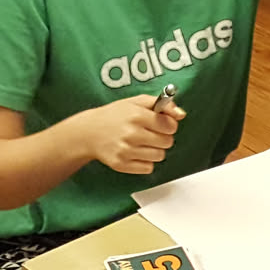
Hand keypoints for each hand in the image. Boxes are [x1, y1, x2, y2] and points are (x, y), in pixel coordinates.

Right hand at [69, 95, 184, 174]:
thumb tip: (181, 114)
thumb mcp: (136, 102)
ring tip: (143, 143)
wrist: (89, 132)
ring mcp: (125, 150)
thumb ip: (162, 105)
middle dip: (163, 138)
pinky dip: (146, 162)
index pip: (170, 126)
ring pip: (159, 156)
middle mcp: (131, 133)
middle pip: (167, 142)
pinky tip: (136, 153)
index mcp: (136, 115)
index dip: (169, 125)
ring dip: (155, 150)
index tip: (162, 124)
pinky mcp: (121, 164)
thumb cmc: (115, 115)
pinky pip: (148, 168)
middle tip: (151, 134)